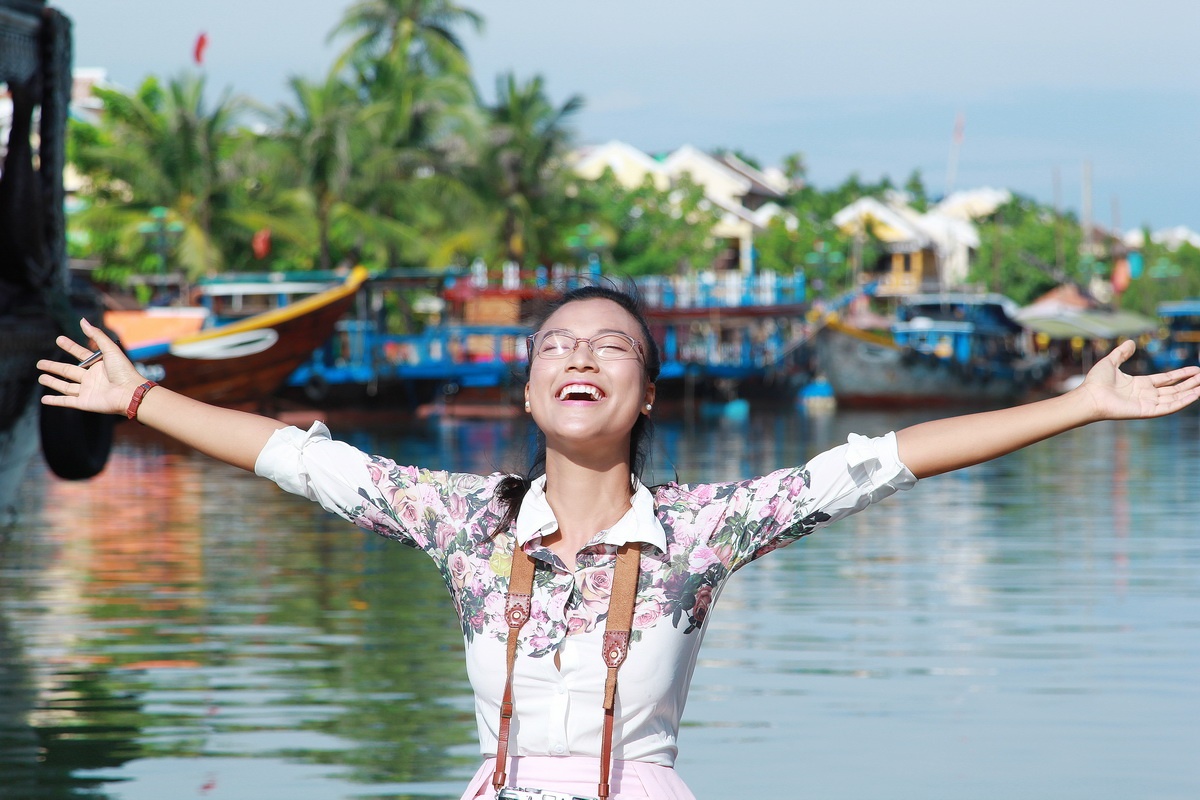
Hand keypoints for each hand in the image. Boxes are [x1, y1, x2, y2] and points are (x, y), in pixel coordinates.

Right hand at [38, 319, 146, 415]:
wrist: (129, 393)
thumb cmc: (123, 371)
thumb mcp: (110, 350)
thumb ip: (96, 336)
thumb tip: (82, 320)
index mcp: (99, 365)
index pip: (80, 354)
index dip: (70, 347)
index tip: (59, 339)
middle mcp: (92, 378)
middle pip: (68, 371)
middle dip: (54, 367)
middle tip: (39, 363)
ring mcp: (87, 391)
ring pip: (65, 386)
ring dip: (53, 382)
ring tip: (40, 378)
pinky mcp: (84, 403)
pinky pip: (66, 401)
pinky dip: (55, 401)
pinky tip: (44, 399)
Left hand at [1077, 340, 1199, 419]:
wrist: (1089, 396)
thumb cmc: (1095, 382)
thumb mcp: (1110, 362)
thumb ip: (1121, 353)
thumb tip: (1130, 342)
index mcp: (1140, 384)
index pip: (1166, 379)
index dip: (1181, 374)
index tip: (1195, 370)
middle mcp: (1146, 394)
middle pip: (1174, 389)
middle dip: (1190, 383)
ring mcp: (1147, 404)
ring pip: (1175, 398)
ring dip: (1190, 392)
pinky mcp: (1147, 411)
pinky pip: (1169, 407)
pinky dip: (1182, 402)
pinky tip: (1195, 395)